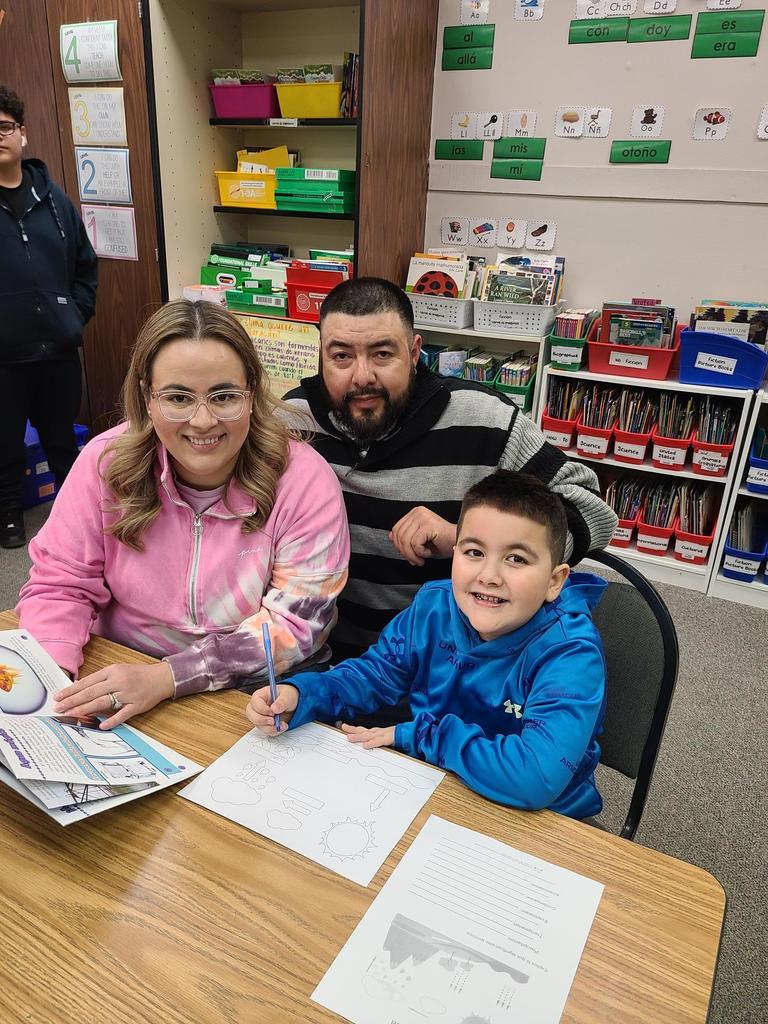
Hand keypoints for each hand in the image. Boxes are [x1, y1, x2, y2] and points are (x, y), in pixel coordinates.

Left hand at [52, 662, 174, 728]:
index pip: (87, 682)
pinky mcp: (136, 705)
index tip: (58, 697)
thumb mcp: (119, 671)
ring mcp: (127, 694)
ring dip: (84, 709)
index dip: (71, 690)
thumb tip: (82, 691)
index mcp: (112, 671)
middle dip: (72, 701)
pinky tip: (101, 725)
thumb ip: (102, 680)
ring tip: (71, 715)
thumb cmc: (138, 674)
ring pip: (102, 702)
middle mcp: (118, 681)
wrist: (162, 677)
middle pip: (91, 692)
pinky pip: (122, 714)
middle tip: (58, 708)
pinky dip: (111, 720)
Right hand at [245, 684, 298, 735]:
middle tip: (274, 721)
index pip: (255, 703)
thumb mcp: (287, 695)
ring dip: (270, 728)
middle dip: (262, 720)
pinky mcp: (263, 724)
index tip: (273, 713)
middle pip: (251, 715)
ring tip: (282, 724)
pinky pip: (265, 731)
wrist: (290, 703)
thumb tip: (274, 708)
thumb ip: (282, 701)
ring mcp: (258, 716)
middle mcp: (256, 706)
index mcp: (260, 695)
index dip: (263, 709)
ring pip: (258, 725)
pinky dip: (274, 731)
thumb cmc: (286, 695)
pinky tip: (282, 726)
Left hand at [341, 723, 395, 748]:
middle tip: (343, 728)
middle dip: (352, 730)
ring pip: (369, 735)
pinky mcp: (389, 739)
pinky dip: (372, 743)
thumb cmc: (397, 737)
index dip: (353, 729)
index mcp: (376, 732)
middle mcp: (378, 732)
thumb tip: (365, 746)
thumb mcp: (385, 739)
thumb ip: (376, 741)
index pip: (363, 730)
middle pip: (363, 731)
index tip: (343, 727)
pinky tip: (365, 745)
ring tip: (349, 738)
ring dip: (359, 736)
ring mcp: (383, 734)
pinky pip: (379, 741)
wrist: (410, 734)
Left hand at [389, 507, 455, 565]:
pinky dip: (420, 552)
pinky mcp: (428, 525)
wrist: (458, 544)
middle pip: (399, 535)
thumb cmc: (441, 543)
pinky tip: (428, 553)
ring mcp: (423, 517)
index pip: (396, 530)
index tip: (408, 555)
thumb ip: (405, 536)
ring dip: (413, 555)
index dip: (398, 546)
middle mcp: (418, 512)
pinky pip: (415, 543)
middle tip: (415, 560)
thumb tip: (390, 536)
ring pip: (406, 540)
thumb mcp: (419, 540)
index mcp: (414, 513)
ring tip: (421, 559)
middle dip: (405, 552)